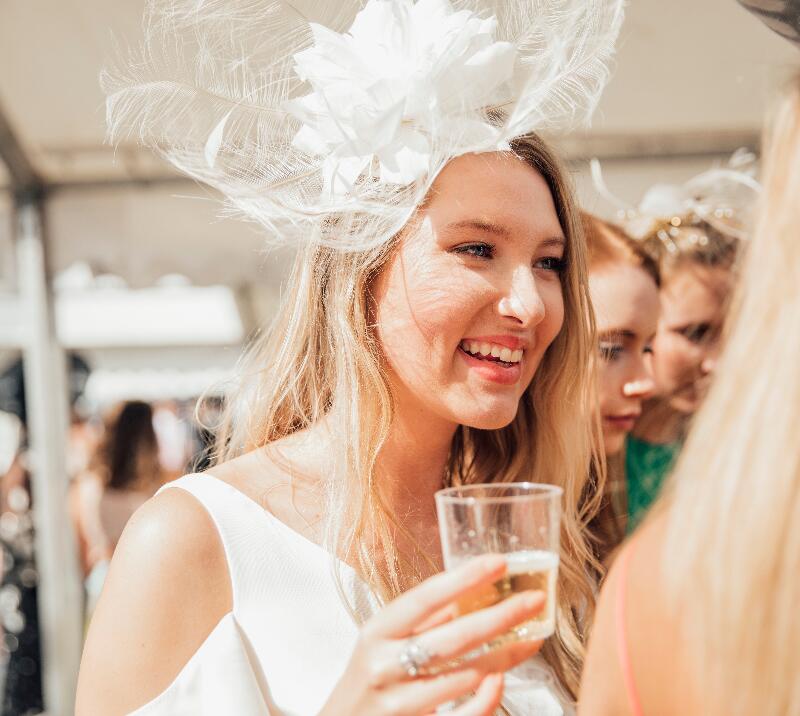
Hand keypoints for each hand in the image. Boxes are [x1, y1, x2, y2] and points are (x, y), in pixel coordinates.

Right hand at [319, 555, 544, 715]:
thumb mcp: (382, 642)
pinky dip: (487, 698)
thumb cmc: (367, 680)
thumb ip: (422, 620)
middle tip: (533, 601)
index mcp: (376, 632)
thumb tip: (468, 593)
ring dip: (505, 656)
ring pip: (465, 676)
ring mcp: (399, 703)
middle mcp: (384, 666)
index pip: (424, 598)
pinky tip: (501, 679)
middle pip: (453, 638)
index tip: (498, 563)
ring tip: (531, 637)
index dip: (464, 579)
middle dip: (500, 616)